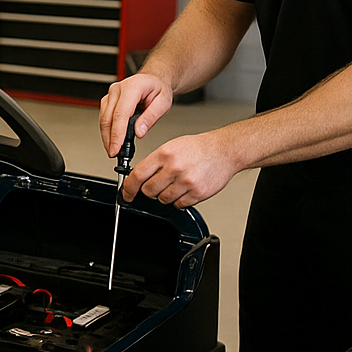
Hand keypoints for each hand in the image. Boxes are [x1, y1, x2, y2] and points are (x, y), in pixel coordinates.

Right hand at [99, 73, 172, 156]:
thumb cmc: (158, 89)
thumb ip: (151, 117)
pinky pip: (104, 118)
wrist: (153, 81)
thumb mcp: (163, 102)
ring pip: (103, 119)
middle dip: (109, 139)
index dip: (117, 134)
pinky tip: (112, 140)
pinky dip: (107, 131)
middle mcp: (118, 90)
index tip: (116, 148)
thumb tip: (139, 132)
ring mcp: (111, 95)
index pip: (121, 114)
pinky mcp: (108, 101)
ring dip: (106, 136)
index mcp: (132, 87)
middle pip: (108, 118)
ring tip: (113, 150)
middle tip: (114, 153)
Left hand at [123, 129, 241, 207]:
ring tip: (177, 183)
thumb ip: (154, 162)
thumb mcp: (171, 147)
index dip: (128, 188)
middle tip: (159, 183)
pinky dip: (180, 200)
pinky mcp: (197, 193)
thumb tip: (138, 177)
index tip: (126, 194)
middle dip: (150, 191)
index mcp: (165, 154)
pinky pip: (179, 205)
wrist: (224, 151)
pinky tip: (186, 188)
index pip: (138, 175)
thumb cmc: (199, 148)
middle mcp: (174, 168)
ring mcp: (186, 182)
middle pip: (148, 191)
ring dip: (166, 195)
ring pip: (163, 200)